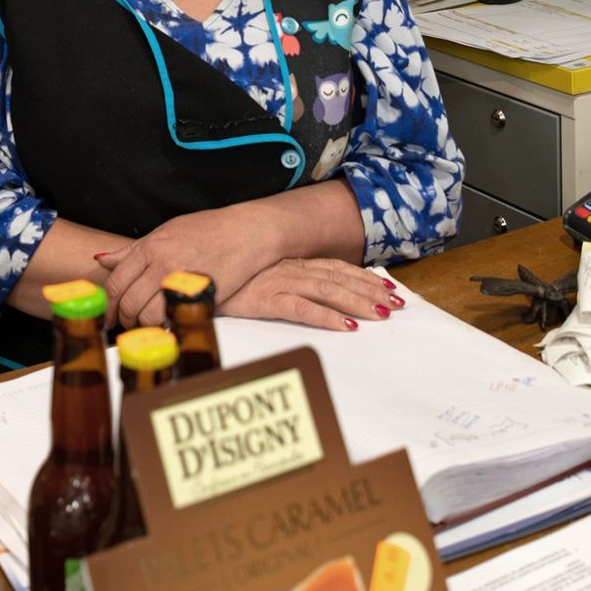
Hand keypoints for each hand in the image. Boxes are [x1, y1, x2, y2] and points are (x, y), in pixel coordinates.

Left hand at [95, 206, 282, 328]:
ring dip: (144, 326)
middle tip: (128, 325)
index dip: (109, 304)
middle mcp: (161, 263)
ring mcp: (180, 280)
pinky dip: (167, 327)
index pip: (116, 283)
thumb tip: (102, 260)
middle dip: (124, 319)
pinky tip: (168, 325)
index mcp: (150, 247)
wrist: (246, 232)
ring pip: (147, 316)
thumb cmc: (208, 231)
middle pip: (128, 302)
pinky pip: (173, 319)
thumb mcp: (166, 232)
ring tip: (149, 326)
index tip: (110, 315)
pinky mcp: (199, 296)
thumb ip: (133, 250)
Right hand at [219, 258, 401, 331]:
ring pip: (327, 291)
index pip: (336, 269)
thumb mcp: (261, 279)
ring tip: (381, 315)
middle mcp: (289, 269)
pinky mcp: (265, 299)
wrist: (192, 278)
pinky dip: (326, 317)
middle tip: (397, 304)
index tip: (388, 289)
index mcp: (291, 263)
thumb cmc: (228, 282)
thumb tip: (315, 296)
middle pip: (339, 280)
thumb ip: (287, 283)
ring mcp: (278, 282)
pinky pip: (302, 309)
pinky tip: (346, 327)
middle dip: (370, 292)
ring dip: (357, 303)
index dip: (363, 278)